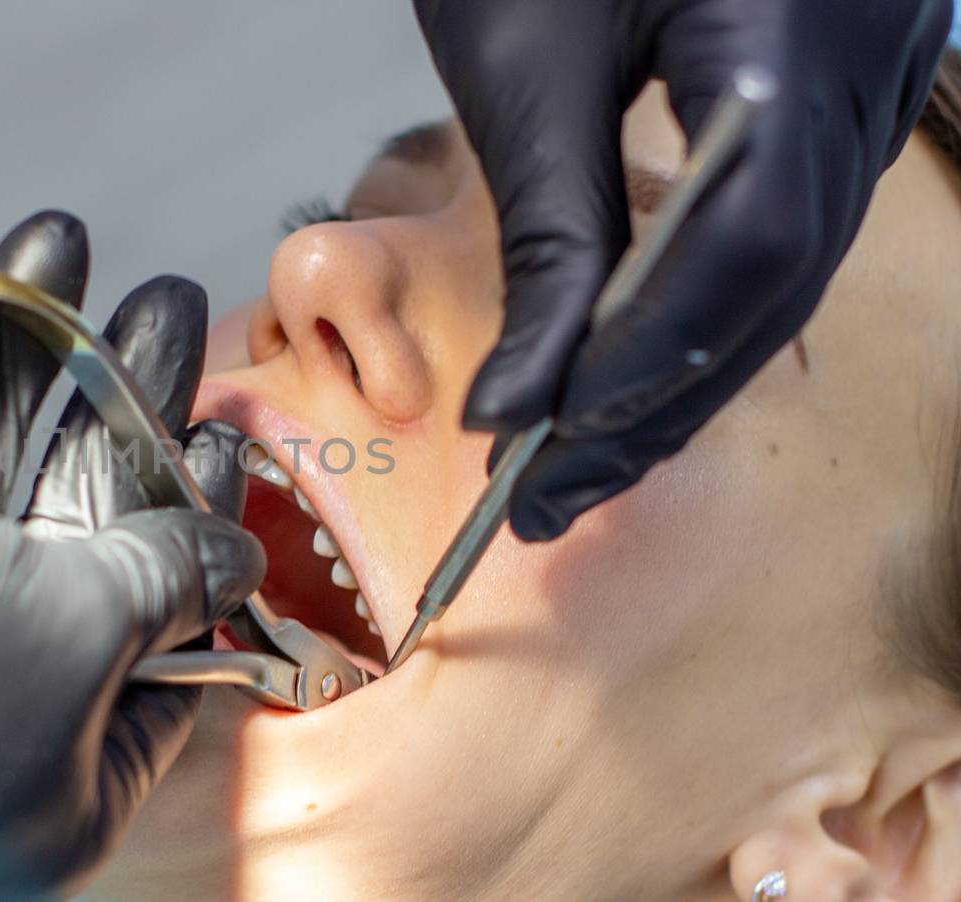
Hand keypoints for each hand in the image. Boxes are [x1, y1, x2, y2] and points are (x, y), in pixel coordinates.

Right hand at [0, 212, 262, 899]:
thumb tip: (230, 559)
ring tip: (79, 250)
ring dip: (33, 374)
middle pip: (75, 557)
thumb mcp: (77, 629)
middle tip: (172, 304)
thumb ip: (159, 580)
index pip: (160, 666)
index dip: (200, 549)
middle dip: (124, 419)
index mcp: (52, 799)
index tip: (223, 439)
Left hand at [415, 0, 952, 538]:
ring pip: (793, 265)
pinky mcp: (842, 80)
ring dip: (682, 368)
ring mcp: (877, 67)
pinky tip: (636, 364)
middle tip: (549, 494)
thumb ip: (550, 228)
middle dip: (658, 397)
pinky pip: (790, 221)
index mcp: (800, 29)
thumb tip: (526, 395)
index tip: (544, 440)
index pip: (748, 244)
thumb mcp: (529, 58)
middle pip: (780, 277)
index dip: (646, 357)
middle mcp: (874, 55)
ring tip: (579, 456)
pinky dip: (706, 305)